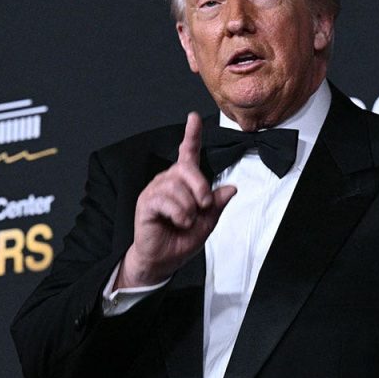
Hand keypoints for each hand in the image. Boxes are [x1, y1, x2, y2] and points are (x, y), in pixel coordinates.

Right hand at [118, 112, 235, 287]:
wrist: (164, 260)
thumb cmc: (182, 239)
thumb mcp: (208, 222)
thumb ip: (217, 204)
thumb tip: (231, 188)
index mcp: (184, 182)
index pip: (188, 153)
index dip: (192, 135)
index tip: (194, 118)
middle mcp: (168, 180)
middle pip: (188, 168)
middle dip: (201, 188)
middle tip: (203, 207)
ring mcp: (155, 190)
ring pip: (179, 187)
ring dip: (189, 209)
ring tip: (184, 221)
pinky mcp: (147, 202)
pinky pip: (166, 200)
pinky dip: (179, 214)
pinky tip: (178, 222)